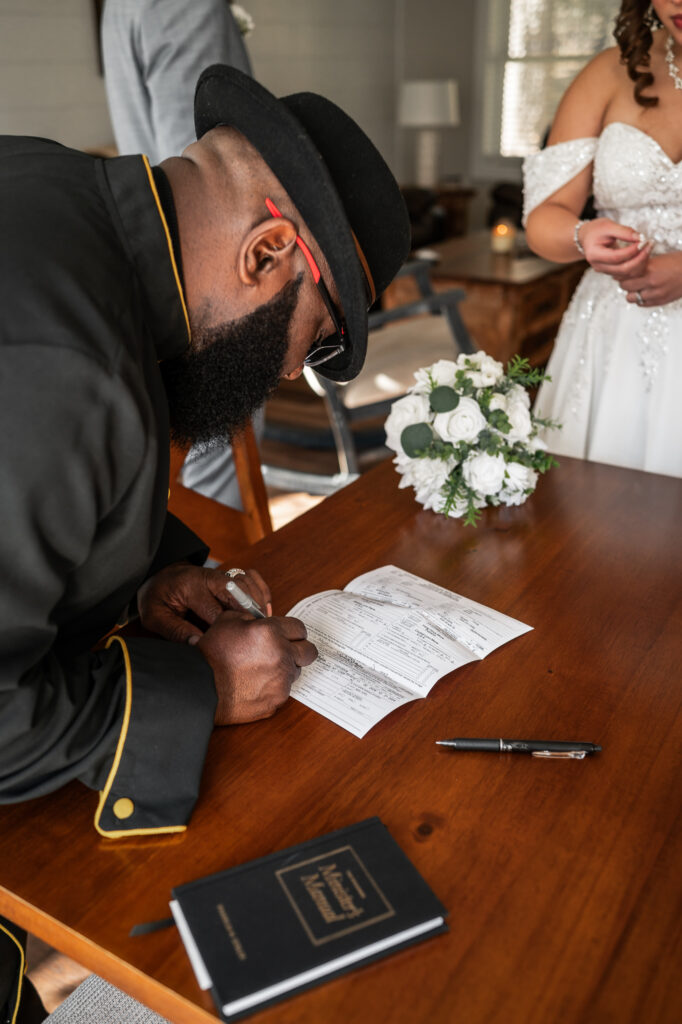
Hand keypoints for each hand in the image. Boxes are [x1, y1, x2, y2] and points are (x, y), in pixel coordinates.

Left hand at [137, 564, 270, 643]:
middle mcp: (210, 577)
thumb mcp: (155, 617)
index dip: (224, 631)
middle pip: (238, 595)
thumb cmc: (158, 598)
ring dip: (258, 606)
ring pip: (249, 585)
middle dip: (247, 618)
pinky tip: (264, 611)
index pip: (215, 611)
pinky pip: (253, 578)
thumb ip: (175, 631)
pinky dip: (262, 592)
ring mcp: (222, 575)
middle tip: (253, 640)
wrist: (160, 577)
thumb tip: (199, 645)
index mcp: (190, 586)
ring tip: (261, 629)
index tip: (229, 648)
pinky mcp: (230, 576)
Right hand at [196, 611, 317, 723]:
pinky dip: (273, 687)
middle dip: (299, 650)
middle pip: (309, 652)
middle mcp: (281, 656)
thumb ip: (251, 618)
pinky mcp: (276, 700)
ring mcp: (281, 681)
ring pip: (296, 672)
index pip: (300, 628)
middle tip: (284, 651)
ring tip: (262, 670)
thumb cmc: (210, 655)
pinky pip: (283, 690)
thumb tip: (262, 620)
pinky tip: (255, 684)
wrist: (200, 687)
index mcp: (271, 633)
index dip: (293, 631)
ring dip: (285, 669)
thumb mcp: (227, 622)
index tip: (288, 635)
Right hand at [579, 217, 651, 280]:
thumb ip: (624, 231)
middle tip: (649, 246)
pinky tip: (643, 255)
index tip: (643, 241)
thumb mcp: (608, 225)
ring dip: (640, 263)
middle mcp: (598, 266)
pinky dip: (637, 266)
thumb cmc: (595, 230)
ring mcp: (604, 271)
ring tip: (648, 249)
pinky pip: (627, 274)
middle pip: (623, 269)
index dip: (632, 251)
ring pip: (626, 274)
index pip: (616, 257)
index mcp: (595, 254)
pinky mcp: (611, 272)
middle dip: (639, 259)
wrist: (586, 238)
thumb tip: (640, 238)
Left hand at [620, 252, 681, 307]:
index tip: (621, 272)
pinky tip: (645, 293)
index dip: (621, 273)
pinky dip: (640, 299)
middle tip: (628, 280)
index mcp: (650, 268)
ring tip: (637, 287)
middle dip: (625, 283)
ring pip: (631, 298)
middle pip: (625, 286)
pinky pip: (642, 304)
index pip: (625, 273)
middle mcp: (651, 281)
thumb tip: (628, 268)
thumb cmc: (679, 262)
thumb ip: (643, 265)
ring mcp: (656, 293)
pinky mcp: (660, 301)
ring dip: (632, 293)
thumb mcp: (659, 258)